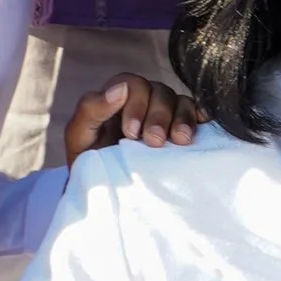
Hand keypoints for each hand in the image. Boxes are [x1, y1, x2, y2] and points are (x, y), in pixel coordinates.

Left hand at [66, 74, 198, 156]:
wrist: (106, 195)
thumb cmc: (89, 165)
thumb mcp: (79, 139)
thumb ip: (90, 110)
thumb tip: (119, 89)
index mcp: (117, 99)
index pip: (132, 84)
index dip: (136, 104)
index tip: (131, 133)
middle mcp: (143, 102)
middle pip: (159, 92)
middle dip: (158, 115)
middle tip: (154, 141)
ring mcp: (165, 115)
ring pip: (180, 101)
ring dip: (182, 118)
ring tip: (180, 141)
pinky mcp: (182, 130)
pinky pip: (197, 113)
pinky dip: (200, 116)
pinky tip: (202, 125)